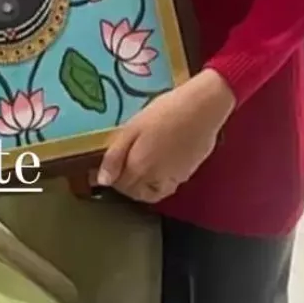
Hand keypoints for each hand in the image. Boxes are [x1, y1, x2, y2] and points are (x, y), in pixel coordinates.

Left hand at [92, 71, 234, 204]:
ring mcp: (173, 180)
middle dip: (124, 183)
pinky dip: (158, 184)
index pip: (118, 185)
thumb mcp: (132, 128)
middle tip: (122, 164)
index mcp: (137, 169)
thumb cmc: (163, 112)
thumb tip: (102, 181)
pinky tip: (158, 165)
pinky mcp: (187, 174)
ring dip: (141, 187)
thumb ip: (115, 156)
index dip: (111, 176)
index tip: (109, 164)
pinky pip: (167, 188)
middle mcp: (154, 180)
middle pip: (134, 192)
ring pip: (151, 194)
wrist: (201, 109)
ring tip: (139, 166)